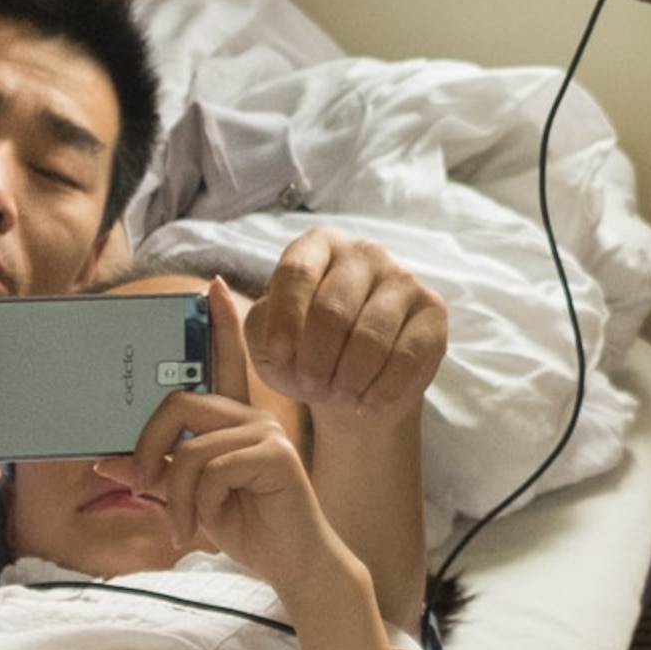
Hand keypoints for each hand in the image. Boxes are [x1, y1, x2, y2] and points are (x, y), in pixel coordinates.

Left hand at [111, 388, 356, 604]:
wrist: (290, 563)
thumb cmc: (246, 527)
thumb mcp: (188, 499)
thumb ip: (156, 475)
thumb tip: (107, 462)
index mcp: (232, 419)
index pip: (187, 390)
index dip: (159, 406)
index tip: (134, 454)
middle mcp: (251, 417)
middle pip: (179, 405)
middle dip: (149, 449)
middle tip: (142, 488)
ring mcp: (268, 433)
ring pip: (192, 451)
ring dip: (178, 498)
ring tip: (184, 528)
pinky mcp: (278, 456)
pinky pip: (215, 471)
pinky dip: (203, 504)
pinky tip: (211, 523)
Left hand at [238, 229, 446, 427]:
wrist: (355, 389)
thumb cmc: (304, 359)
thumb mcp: (266, 344)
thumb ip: (247, 324)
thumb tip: (217, 287)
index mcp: (317, 247)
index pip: (297, 272)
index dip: (286, 319)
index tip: (280, 357)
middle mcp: (364, 253)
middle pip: (334, 308)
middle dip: (317, 359)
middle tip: (312, 386)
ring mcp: (403, 278)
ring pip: (372, 336)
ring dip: (348, 378)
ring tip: (339, 395)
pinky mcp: (433, 311)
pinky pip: (407, 355)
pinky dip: (382, 389)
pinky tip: (366, 402)